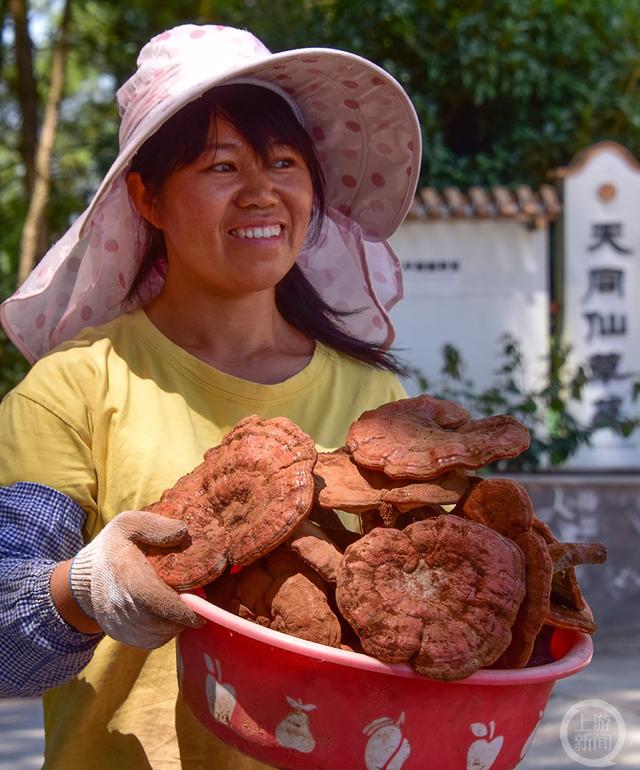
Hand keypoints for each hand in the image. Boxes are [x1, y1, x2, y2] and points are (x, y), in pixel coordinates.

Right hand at [68, 510, 202, 647]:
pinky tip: (167, 618)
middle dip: (181, 617)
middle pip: (158, 621)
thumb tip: (184, 532)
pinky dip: (163, 634)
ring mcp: (118, 622)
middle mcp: (120, 603)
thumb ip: (156, 526)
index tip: (199, 613)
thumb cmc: (113, 547)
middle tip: (195, 603)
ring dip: (174, 626)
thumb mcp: (129, 524)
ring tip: (181, 609)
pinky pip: (148, 642)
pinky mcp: (119, 634)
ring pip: (156, 635)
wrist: (82, 578)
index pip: (154, 599)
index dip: (180, 610)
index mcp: (126, 574)